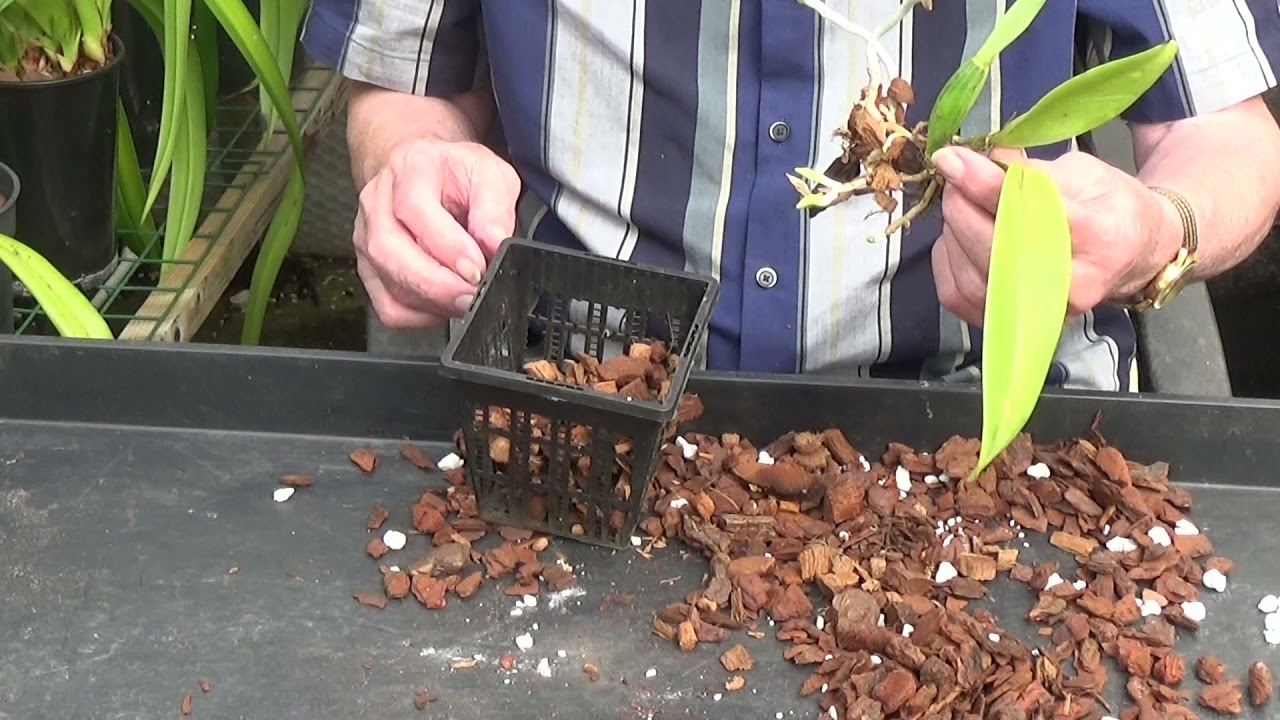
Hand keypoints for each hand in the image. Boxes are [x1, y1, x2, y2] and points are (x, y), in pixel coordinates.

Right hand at [354, 139, 520, 327]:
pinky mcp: (369, 268)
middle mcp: (378, 203)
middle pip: (389, 251)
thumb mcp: (490, 174)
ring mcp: (367, 238)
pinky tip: (443, 304)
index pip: (416, 210)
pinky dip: (419, 315)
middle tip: (471, 296)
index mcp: (409, 170)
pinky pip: (388, 306)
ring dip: (431, 301)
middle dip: (435, 284)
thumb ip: (495, 209)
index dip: (447, 246)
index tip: (477, 269)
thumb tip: (496, 245)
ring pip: (388, 283)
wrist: (423, 171)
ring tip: (464, 299)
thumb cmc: (456, 174)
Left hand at [929, 145, 1180, 327]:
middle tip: (955, 175)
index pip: (1036, 213)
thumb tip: (980, 161)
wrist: (1131, 254)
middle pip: (996, 249)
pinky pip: (957, 294)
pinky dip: (948, 259)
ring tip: (965, 203)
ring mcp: (1041, 313)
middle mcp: (1074, 286)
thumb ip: (1030, 171)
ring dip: (954, 231)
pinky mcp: (1013, 323)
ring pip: (971, 275)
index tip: (952, 161)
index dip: (987, 186)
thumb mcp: (1083, 173)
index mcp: (1103, 238)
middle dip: (963, 206)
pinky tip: (960, 235)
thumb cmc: (1109, 208)